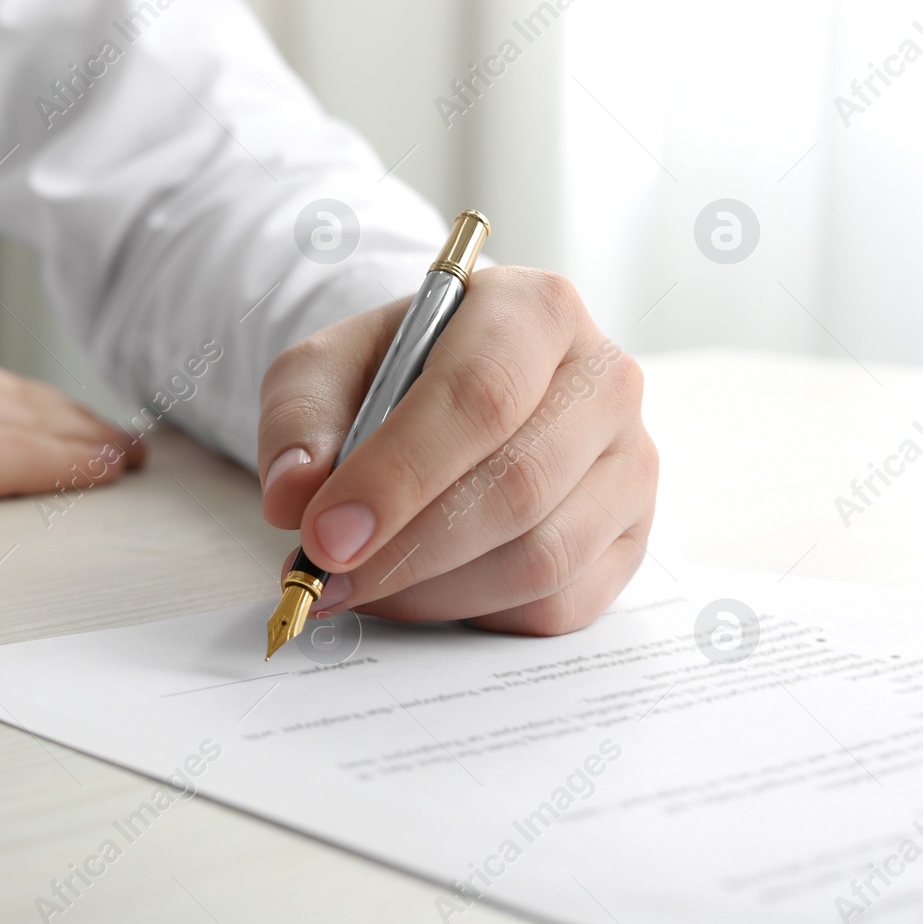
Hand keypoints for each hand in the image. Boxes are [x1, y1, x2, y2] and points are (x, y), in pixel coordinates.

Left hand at [256, 267, 656, 635]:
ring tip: (359, 586)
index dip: (399, 475)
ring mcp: (629, 463)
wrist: (442, 396)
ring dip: (431, 590)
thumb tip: (293, 496)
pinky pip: (557, 603)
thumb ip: (298, 423)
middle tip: (325, 576)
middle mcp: (603, 380)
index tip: (325, 535)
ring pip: (540, 557)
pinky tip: (415, 591)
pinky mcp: (629, 536)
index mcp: (534, 309)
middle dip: (406, 549)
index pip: (480, 396)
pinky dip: (472, 613)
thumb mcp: (322, 371)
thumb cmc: (388, 376)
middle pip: (516, 484)